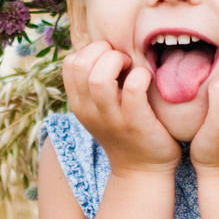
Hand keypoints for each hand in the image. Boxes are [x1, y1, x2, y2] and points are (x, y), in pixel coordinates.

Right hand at [62, 40, 180, 176]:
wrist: (142, 171)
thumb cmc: (125, 130)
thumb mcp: (101, 109)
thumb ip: (96, 82)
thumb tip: (105, 47)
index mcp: (79, 103)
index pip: (70, 63)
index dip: (91, 50)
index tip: (110, 58)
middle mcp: (89, 110)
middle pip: (80, 64)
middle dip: (104, 51)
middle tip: (123, 61)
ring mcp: (111, 118)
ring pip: (99, 77)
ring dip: (119, 61)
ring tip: (132, 68)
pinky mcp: (135, 122)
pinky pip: (132, 88)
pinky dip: (141, 76)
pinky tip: (148, 80)